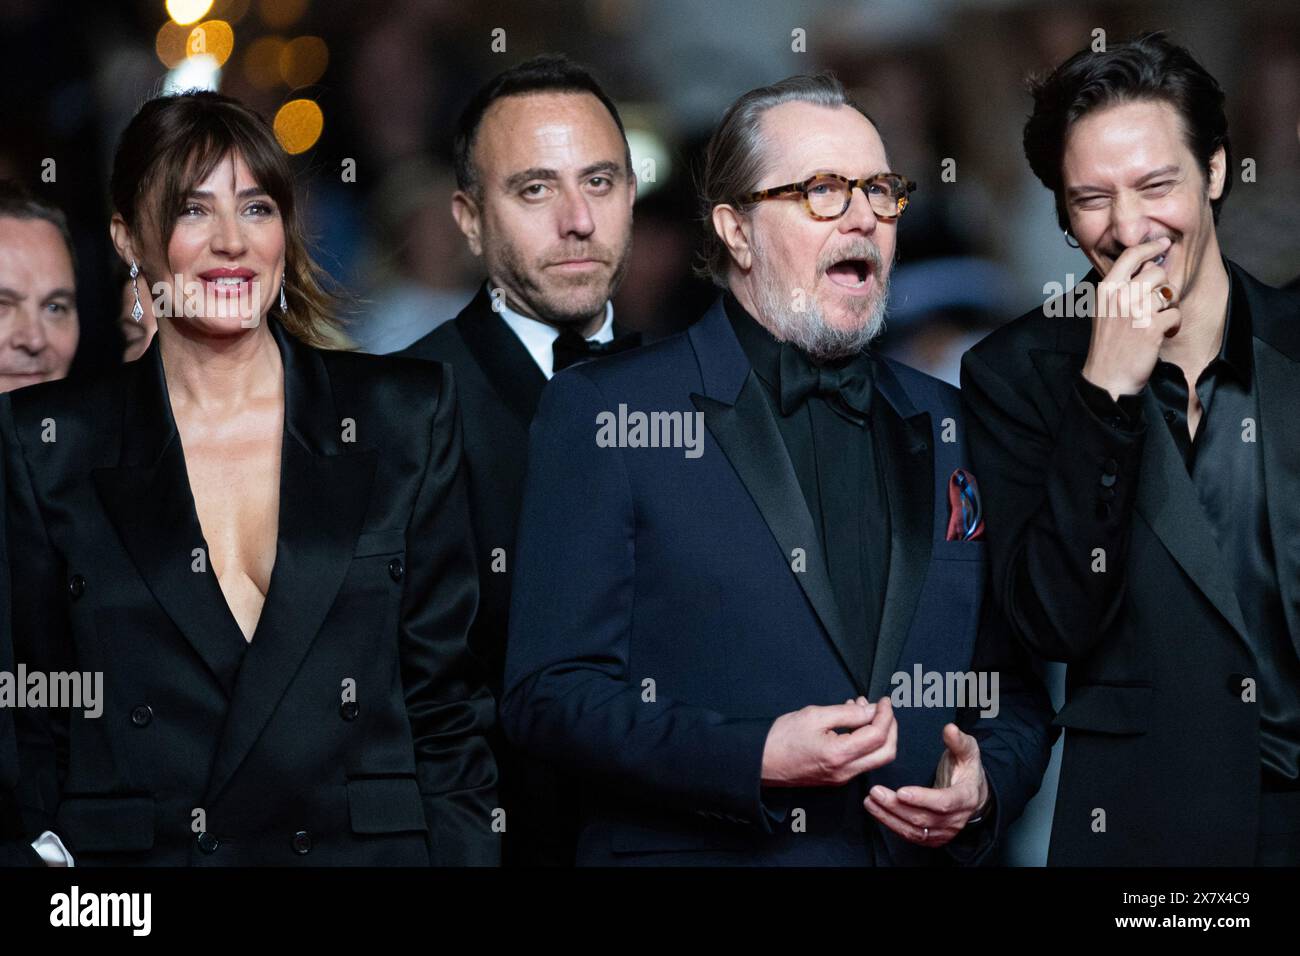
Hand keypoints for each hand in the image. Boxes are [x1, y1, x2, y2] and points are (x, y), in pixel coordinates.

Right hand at [761, 696, 895, 786]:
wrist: (761, 762)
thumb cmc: (781, 738)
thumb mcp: (814, 716)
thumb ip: (847, 713)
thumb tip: (871, 710)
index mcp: (839, 754)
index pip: (878, 735)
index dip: (885, 715)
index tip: (884, 700)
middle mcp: (845, 771)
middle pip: (886, 752)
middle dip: (891, 728)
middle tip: (882, 708)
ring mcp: (842, 777)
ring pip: (876, 758)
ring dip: (878, 733)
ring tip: (861, 709)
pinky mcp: (837, 778)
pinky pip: (861, 760)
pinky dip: (865, 741)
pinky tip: (852, 723)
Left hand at [864, 723, 987, 846]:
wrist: (973, 795)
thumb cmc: (966, 770)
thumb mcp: (968, 752)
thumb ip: (958, 741)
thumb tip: (950, 729)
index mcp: (966, 797)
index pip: (944, 802)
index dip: (923, 798)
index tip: (901, 791)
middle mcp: (955, 819)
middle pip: (923, 818)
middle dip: (897, 807)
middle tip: (875, 792)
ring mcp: (944, 832)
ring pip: (914, 830)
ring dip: (889, 817)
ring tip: (870, 801)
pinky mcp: (932, 838)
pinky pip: (910, 835)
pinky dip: (891, 824)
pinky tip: (877, 811)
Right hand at [1081, 236, 1181, 399]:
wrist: (1107, 378)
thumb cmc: (1108, 345)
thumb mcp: (1104, 311)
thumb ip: (1121, 287)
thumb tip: (1148, 266)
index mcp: (1106, 290)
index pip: (1130, 256)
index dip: (1150, 246)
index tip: (1163, 243)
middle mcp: (1119, 297)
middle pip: (1157, 272)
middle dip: (1162, 286)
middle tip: (1155, 304)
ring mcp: (1135, 311)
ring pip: (1168, 291)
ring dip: (1168, 306)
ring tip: (1157, 320)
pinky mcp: (1151, 328)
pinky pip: (1175, 314)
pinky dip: (1173, 325)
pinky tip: (1162, 333)